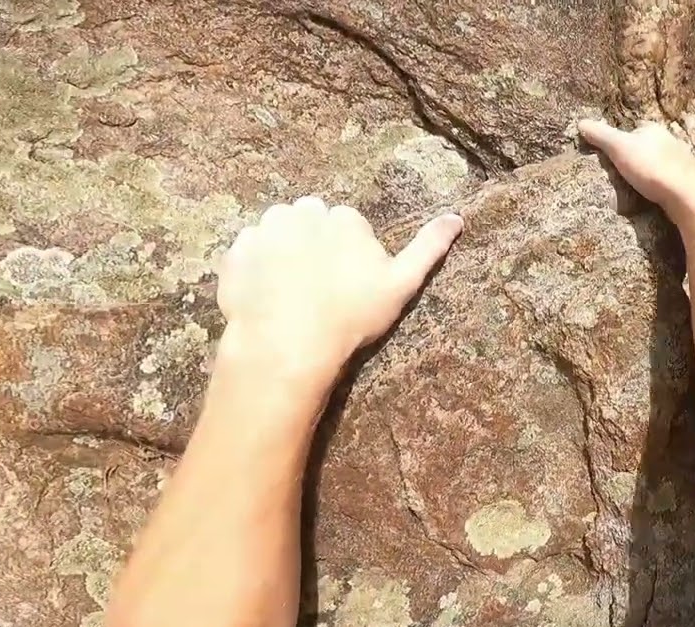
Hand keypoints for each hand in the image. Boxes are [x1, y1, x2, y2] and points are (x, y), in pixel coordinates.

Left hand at [216, 196, 462, 377]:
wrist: (289, 345)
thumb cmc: (351, 316)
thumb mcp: (401, 285)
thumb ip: (428, 248)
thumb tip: (458, 217)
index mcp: (343, 218)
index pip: (347, 224)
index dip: (348, 253)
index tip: (347, 281)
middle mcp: (302, 213)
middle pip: (310, 220)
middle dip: (314, 242)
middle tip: (319, 285)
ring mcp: (265, 231)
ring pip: (278, 230)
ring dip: (283, 250)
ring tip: (292, 290)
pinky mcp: (236, 252)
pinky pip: (248, 251)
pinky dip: (255, 267)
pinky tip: (268, 296)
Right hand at [578, 119, 694, 218]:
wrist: (688, 196)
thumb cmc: (652, 168)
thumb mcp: (619, 148)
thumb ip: (601, 135)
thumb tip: (581, 123)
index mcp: (654, 129)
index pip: (632, 131)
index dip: (620, 143)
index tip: (611, 158)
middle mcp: (671, 141)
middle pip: (647, 148)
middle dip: (636, 159)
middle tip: (622, 175)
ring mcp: (683, 162)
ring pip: (659, 165)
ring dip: (649, 174)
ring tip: (637, 189)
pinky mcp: (689, 182)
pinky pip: (669, 181)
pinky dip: (661, 187)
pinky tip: (655, 197)